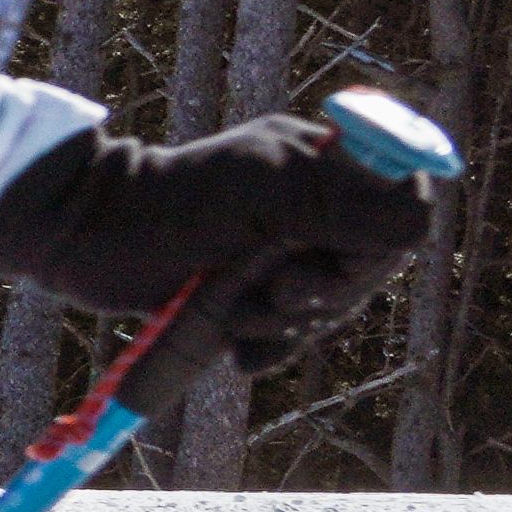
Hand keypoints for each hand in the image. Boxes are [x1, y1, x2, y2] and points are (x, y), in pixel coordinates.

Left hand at [0, 110, 441, 350]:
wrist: (87, 236)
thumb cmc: (174, 200)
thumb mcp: (269, 191)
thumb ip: (347, 200)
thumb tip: (424, 216)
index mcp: (325, 163)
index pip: (402, 209)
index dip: (379, 245)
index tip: (336, 254)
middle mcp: (312, 206)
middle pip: (368, 269)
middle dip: (322, 293)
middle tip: (271, 291)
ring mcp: (280, 252)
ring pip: (326, 308)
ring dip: (282, 323)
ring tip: (231, 309)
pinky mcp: (246, 294)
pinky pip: (285, 337)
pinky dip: (263, 347)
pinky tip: (232, 348)